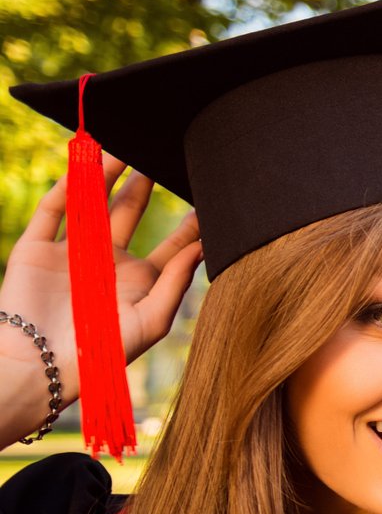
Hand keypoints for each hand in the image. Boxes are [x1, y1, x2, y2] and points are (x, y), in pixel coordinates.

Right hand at [0, 156, 203, 400]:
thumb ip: (177, 281)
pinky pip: (55, 209)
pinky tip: (86, 162)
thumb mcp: (151, 320)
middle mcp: (107, 263)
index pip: (172, 244)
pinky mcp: (37, 248)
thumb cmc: (102, 353)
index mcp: (139, 281)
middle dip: (147, 186)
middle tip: (165, 155)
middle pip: (131, 214)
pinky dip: (68, 185)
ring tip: (128, 148)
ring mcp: (72, 252)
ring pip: (93, 204)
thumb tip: (204, 246)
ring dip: (107, 177)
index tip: (212, 194)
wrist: (39, 365)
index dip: (190, 222)